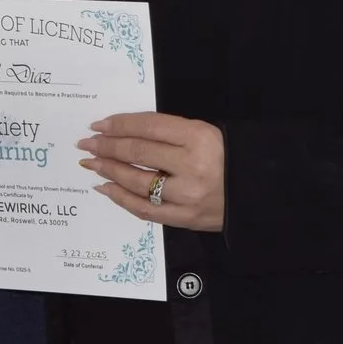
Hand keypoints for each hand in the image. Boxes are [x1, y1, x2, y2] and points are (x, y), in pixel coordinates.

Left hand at [79, 113, 224, 232]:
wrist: (255, 192)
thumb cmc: (226, 157)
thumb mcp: (204, 133)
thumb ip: (169, 133)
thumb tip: (124, 133)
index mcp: (199, 136)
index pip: (148, 127)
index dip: (119, 125)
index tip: (98, 125)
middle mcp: (192, 165)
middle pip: (138, 153)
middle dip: (107, 146)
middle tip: (87, 144)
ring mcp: (187, 195)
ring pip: (137, 182)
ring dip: (109, 171)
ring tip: (93, 164)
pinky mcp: (185, 218)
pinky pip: (145, 209)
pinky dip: (121, 198)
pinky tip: (106, 188)